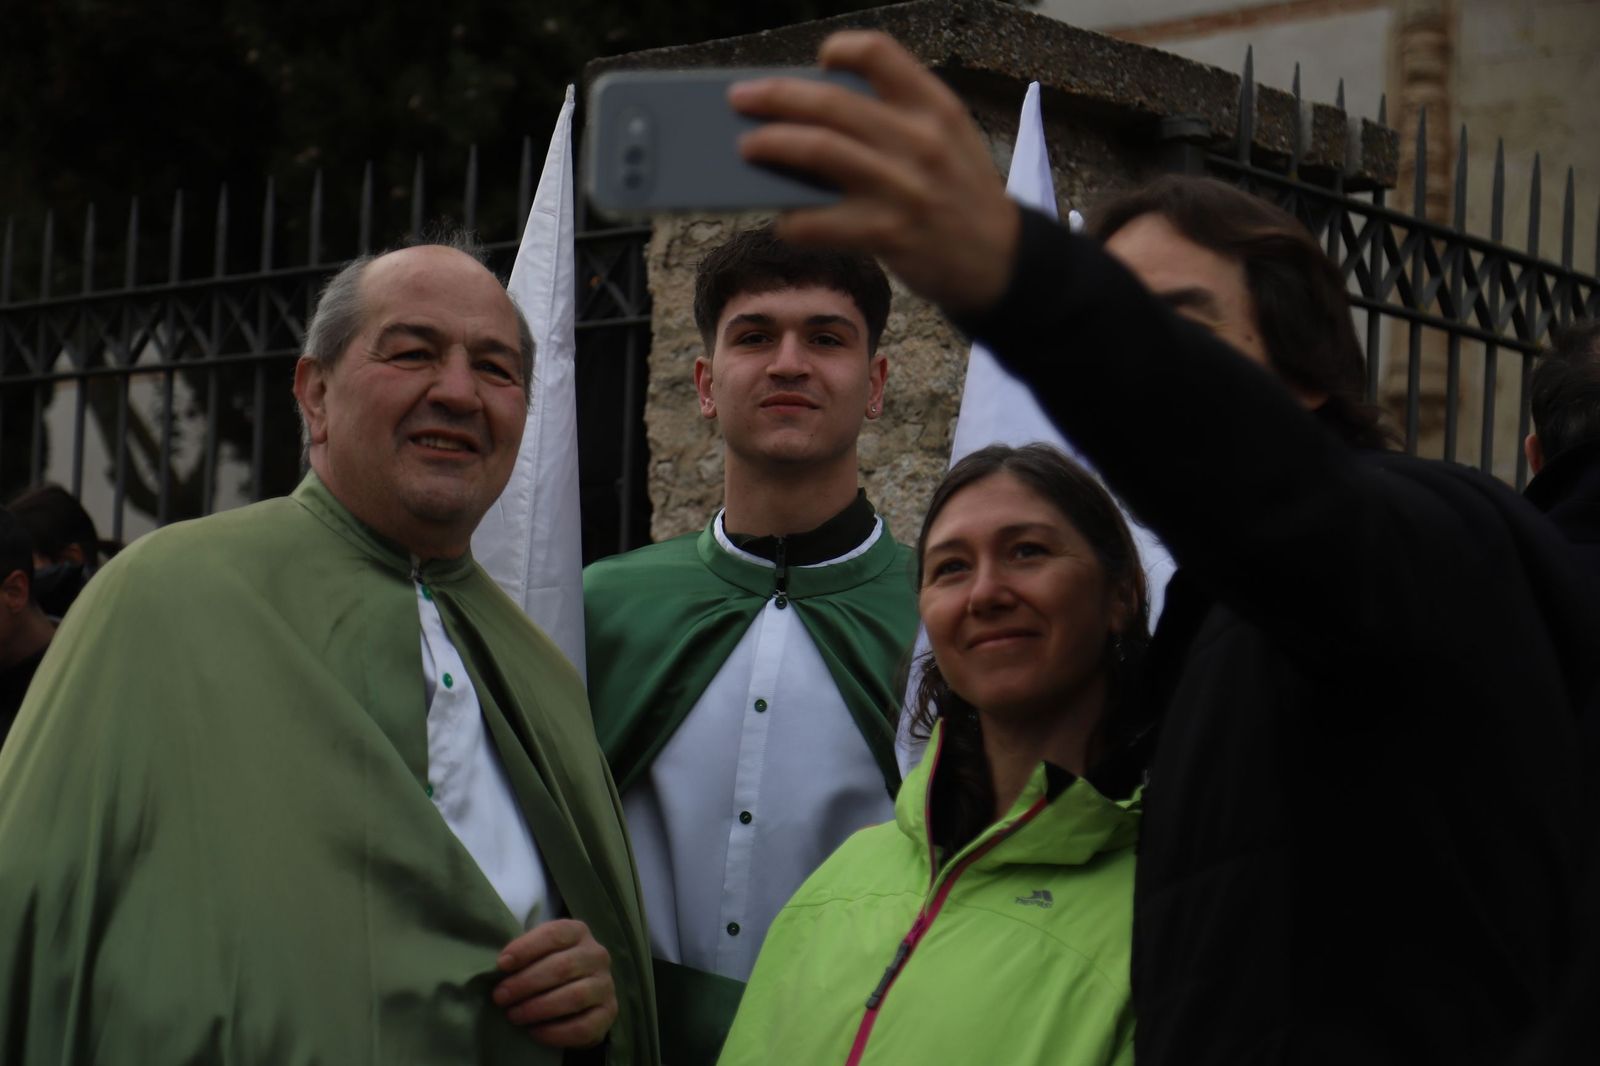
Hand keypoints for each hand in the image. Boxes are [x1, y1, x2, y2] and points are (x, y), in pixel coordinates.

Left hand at [493, 919, 617, 1048]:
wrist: (580, 997)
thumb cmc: (550, 968)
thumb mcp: (539, 953)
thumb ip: (524, 956)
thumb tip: (501, 967)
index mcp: (579, 932)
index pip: (554, 934)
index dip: (526, 948)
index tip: (502, 964)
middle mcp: (597, 955)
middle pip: (562, 967)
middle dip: (525, 983)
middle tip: (500, 997)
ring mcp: (605, 984)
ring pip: (573, 997)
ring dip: (538, 1008)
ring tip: (514, 1015)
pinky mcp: (609, 1013)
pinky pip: (583, 1026)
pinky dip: (555, 1032)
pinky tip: (535, 1032)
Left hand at [730, 30, 1021, 317]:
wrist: (1000, 263)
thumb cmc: (960, 198)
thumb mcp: (949, 142)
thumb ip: (898, 121)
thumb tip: (814, 118)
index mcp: (935, 107)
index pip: (880, 54)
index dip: (842, 50)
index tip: (820, 60)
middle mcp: (920, 141)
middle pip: (830, 102)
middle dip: (775, 97)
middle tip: (740, 100)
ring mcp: (903, 188)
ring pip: (819, 151)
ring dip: (772, 146)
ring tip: (747, 148)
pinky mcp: (888, 234)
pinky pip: (821, 222)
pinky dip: (793, 220)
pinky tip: (783, 220)